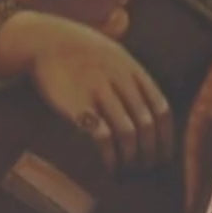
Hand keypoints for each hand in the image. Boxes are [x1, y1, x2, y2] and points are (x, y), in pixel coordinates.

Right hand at [0, 8, 173, 173]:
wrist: (45, 40)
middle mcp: (121, 81)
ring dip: (132, 158)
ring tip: (128, 171)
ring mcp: (99, 92)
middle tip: (146, 170)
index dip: (166, 137)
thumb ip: (136, 76)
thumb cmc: (81, 51)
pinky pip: (102, 137)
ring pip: (128, 133)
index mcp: (134, 70)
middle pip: (147, 125)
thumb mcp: (115, 53)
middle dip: (150, 153)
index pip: (161, 109)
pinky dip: (110, 156)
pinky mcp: (77, 105)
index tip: (164, 157)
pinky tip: (110, 167)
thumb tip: (153, 105)